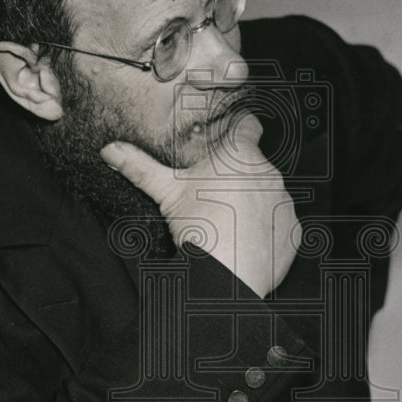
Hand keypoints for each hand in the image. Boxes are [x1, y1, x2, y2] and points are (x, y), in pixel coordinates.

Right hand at [100, 112, 300, 297]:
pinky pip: (281, 223)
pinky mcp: (292, 230)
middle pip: (254, 165)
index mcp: (240, 155)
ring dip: (254, 202)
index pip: (248, 126)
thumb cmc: (198, 228)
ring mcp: (284, 202)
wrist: (226, 275)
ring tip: (229, 222)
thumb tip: (110, 150)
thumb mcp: (164, 192)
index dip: (237, 129)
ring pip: (269, 193)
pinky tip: (246, 239)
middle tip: (214, 195)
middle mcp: (269, 173)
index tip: (228, 139)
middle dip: (238, 176)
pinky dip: (267, 229)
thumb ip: (138, 166)